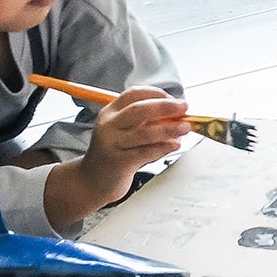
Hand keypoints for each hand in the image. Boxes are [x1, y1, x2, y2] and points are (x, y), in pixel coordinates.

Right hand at [43, 87, 190, 227]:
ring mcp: (112, 144)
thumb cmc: (115, 153)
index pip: (134, 94)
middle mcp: (108, 126)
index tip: (174, 99)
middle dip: (165, 107)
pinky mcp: (118, 163)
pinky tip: (174, 145)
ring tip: (185, 127)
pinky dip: (163, 147)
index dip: (157, 94)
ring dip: (170, 128)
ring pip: (145, 132)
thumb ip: (145, 121)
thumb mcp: (123, 131)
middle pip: (139, 110)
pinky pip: (145, 152)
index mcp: (110, 112)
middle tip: (184, 108)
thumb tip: (177, 113)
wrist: (91, 182)